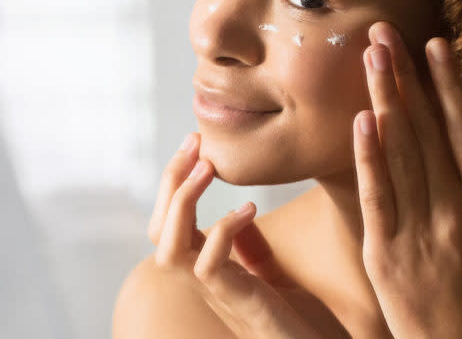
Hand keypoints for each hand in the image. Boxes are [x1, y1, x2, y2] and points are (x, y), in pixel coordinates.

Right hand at [148, 133, 343, 338]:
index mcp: (208, 271)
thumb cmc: (303, 325)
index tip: (196, 144)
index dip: (176, 181)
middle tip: (194, 141)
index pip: (169, 222)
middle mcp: (203, 282)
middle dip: (171, 180)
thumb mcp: (273, 277)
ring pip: (167, 248)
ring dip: (182, 201)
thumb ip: (252, 249)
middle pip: (158, 229)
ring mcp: (215, 294)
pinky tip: (249, 207)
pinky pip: (208, 265)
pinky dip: (222, 229)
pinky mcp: (236, 303)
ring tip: (207, 167)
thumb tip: (241, 212)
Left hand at [353, 22, 461, 338]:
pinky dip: (370, 159)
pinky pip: (378, 199)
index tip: (434, 44)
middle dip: (406, 77)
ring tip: (369, 56)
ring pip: (401, 155)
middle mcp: (459, 214)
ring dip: (384, 100)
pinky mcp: (386, 255)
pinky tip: (362, 121)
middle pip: (428, 133)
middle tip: (384, 31)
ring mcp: (422, 233)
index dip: (449, 86)